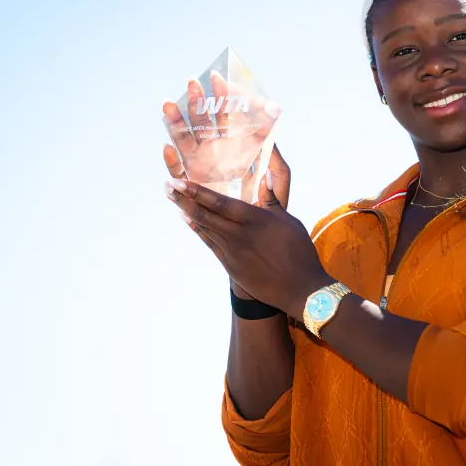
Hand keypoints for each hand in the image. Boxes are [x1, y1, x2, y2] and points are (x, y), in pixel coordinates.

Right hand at [162, 73, 280, 200]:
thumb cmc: (267, 205)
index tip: (218, 78)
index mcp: (235, 146)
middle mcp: (214, 151)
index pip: (227, 116)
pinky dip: (172, 161)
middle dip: (196, 102)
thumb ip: (279, 159)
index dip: (222, 97)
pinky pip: (179, 171)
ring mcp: (200, 165)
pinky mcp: (192, 184)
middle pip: (202, 122)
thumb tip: (276, 128)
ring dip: (177, 123)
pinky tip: (168, 148)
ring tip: (169, 106)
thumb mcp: (278, 180)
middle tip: (191, 83)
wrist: (254, 232)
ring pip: (185, 140)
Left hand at [164, 154, 329, 317]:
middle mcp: (239, 235)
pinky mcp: (231, 265)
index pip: (219, 203)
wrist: (299, 289)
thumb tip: (266, 176)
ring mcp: (232, 252)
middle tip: (167, 186)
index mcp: (255, 220)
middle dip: (183, 199)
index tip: (179, 181)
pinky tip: (188, 220)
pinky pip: (210, 243)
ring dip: (187, 213)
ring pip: (205, 228)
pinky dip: (198, 230)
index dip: (196, 192)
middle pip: (205, 215)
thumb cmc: (299, 252)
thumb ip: (272, 200)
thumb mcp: (289, 222)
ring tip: (173, 200)